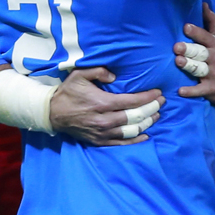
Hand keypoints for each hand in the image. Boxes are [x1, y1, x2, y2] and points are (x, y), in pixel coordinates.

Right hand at [48, 67, 163, 145]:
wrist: (52, 114)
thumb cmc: (68, 92)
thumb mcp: (79, 75)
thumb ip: (99, 71)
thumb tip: (115, 76)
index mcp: (101, 103)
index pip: (132, 101)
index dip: (148, 97)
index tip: (159, 93)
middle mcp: (105, 120)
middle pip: (136, 116)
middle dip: (152, 109)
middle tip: (162, 102)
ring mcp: (103, 133)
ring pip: (132, 130)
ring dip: (147, 123)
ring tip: (157, 115)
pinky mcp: (100, 141)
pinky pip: (122, 143)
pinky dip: (136, 139)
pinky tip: (146, 134)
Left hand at [174, 3, 214, 103]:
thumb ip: (212, 22)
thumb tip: (204, 4)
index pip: (206, 37)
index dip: (196, 32)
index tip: (186, 27)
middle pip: (201, 52)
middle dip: (189, 49)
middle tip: (177, 46)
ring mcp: (213, 74)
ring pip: (199, 69)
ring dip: (189, 65)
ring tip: (178, 61)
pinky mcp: (211, 88)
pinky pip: (200, 90)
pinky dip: (191, 91)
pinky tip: (180, 91)